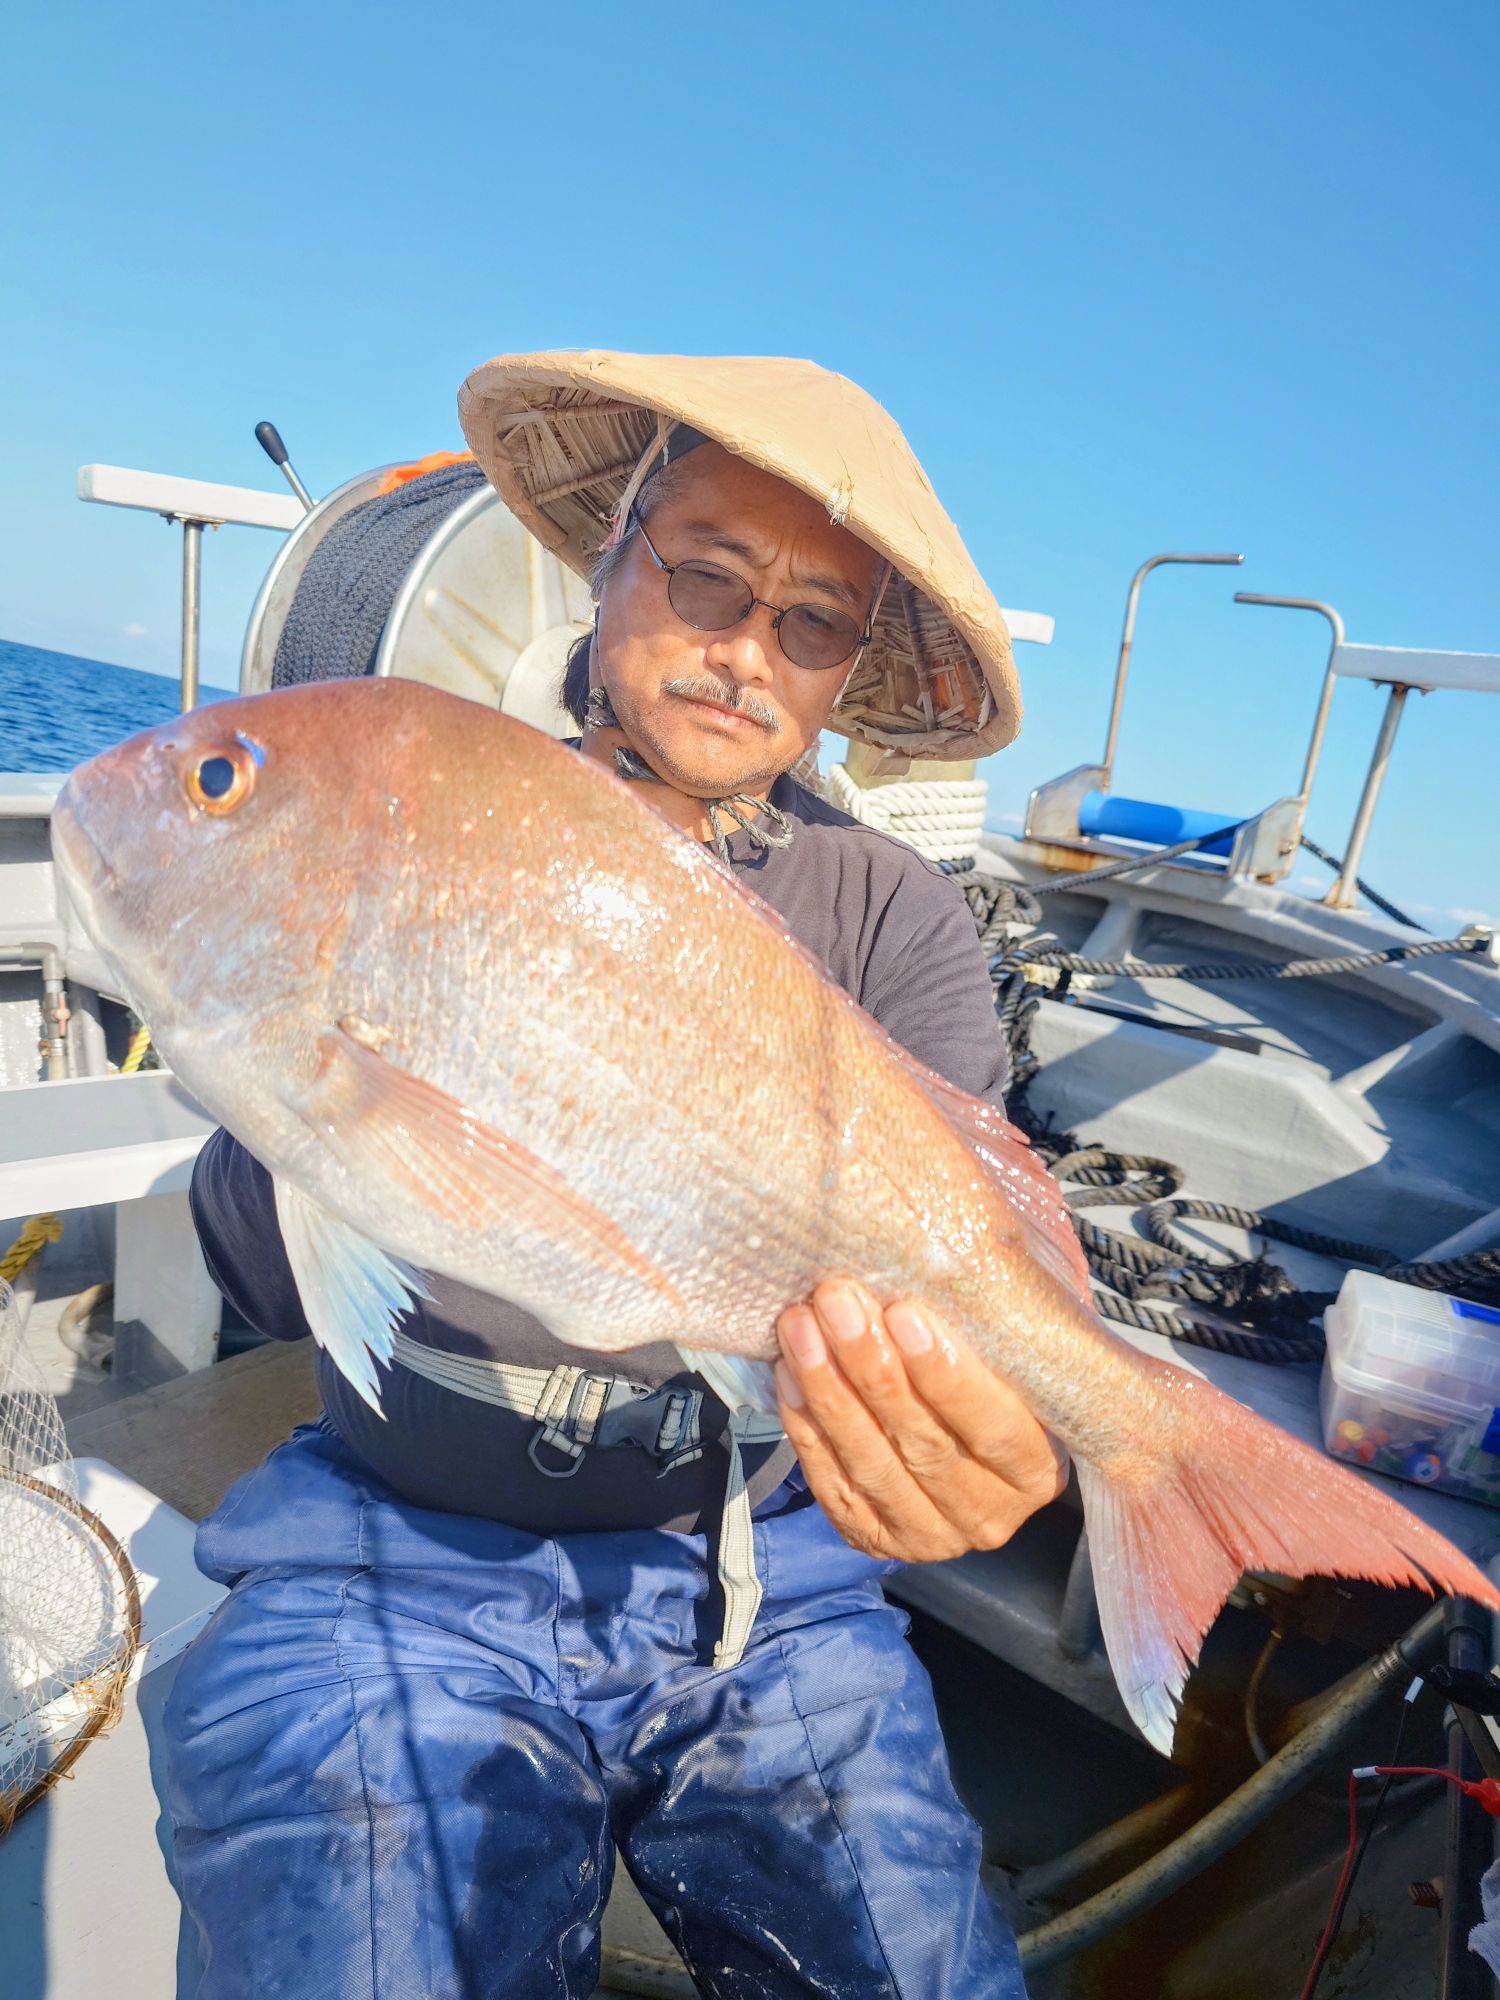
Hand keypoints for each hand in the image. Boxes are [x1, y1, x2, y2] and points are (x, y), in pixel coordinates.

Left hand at [774, 1279, 1067, 1563]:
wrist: (965, 1432)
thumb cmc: (993, 1369)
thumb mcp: (1014, 1348)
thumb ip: (996, 1321)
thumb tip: (956, 1244)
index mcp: (1038, 1469)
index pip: (993, 1427)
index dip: (946, 1375)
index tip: (903, 1312)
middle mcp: (989, 1515)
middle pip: (922, 1443)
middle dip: (871, 1367)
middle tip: (836, 1300)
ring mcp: (929, 1534)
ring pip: (870, 1464)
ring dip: (828, 1390)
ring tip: (799, 1325)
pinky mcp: (874, 1538)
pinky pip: (833, 1483)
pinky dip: (806, 1427)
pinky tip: (789, 1372)